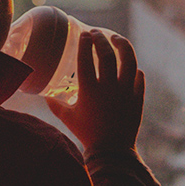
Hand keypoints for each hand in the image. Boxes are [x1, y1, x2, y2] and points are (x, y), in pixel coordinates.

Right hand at [47, 30, 145, 155]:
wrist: (112, 151)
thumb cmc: (87, 134)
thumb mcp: (68, 118)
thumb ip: (56, 104)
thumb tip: (45, 95)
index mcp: (89, 90)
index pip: (86, 58)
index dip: (85, 43)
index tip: (84, 35)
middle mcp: (108, 87)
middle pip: (106, 54)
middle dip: (101, 39)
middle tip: (96, 34)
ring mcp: (126, 91)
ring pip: (128, 60)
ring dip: (123, 46)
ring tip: (117, 39)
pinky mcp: (137, 98)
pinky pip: (139, 78)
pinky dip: (134, 70)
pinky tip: (131, 67)